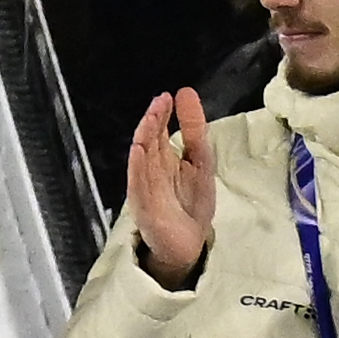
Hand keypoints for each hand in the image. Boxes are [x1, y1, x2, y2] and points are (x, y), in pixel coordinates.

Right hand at [125, 88, 212, 283]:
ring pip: (142, 158)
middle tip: (160, 102)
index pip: (159, 130)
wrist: (189, 245)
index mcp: (163, 157)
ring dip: (144, 137)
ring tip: (151, 119)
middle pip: (149, 140)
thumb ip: (194, 130)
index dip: (162, 113)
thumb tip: (186, 92)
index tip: (168, 96)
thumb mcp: (201, 161)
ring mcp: (145, 187)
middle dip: (153, 120)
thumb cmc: (191, 204)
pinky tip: (138, 151)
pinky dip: (137, 167)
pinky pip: (137, 184)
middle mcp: (151, 169)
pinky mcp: (144, 206)